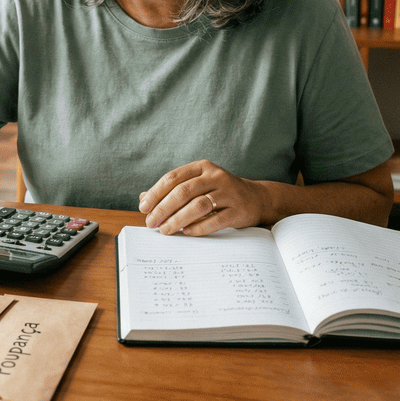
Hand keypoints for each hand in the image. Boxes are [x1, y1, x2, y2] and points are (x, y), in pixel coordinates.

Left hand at [137, 160, 266, 235]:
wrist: (256, 199)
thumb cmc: (220, 192)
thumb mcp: (197, 185)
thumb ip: (172, 190)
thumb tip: (143, 198)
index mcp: (202, 167)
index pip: (173, 178)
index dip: (155, 193)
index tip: (143, 208)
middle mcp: (215, 176)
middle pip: (183, 192)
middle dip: (163, 208)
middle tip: (151, 222)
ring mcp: (228, 192)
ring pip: (198, 205)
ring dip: (178, 219)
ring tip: (165, 230)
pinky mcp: (238, 209)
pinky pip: (216, 220)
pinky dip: (199, 227)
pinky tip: (187, 233)